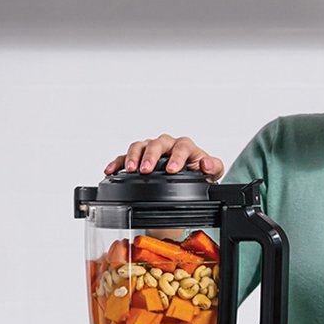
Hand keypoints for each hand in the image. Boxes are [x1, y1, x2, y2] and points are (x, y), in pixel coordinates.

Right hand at [104, 134, 224, 178]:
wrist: (190, 179)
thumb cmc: (200, 172)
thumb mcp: (213, 172)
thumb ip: (213, 167)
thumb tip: (206, 164)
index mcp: (185, 146)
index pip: (181, 146)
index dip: (176, 156)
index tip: (172, 169)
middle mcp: (167, 145)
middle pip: (157, 144)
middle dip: (151, 156)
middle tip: (146, 169)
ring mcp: (151, 150)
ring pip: (140, 146)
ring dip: (133, 156)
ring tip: (130, 170)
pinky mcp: (139, 158)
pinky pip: (125, 157)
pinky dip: (117, 162)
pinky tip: (110, 170)